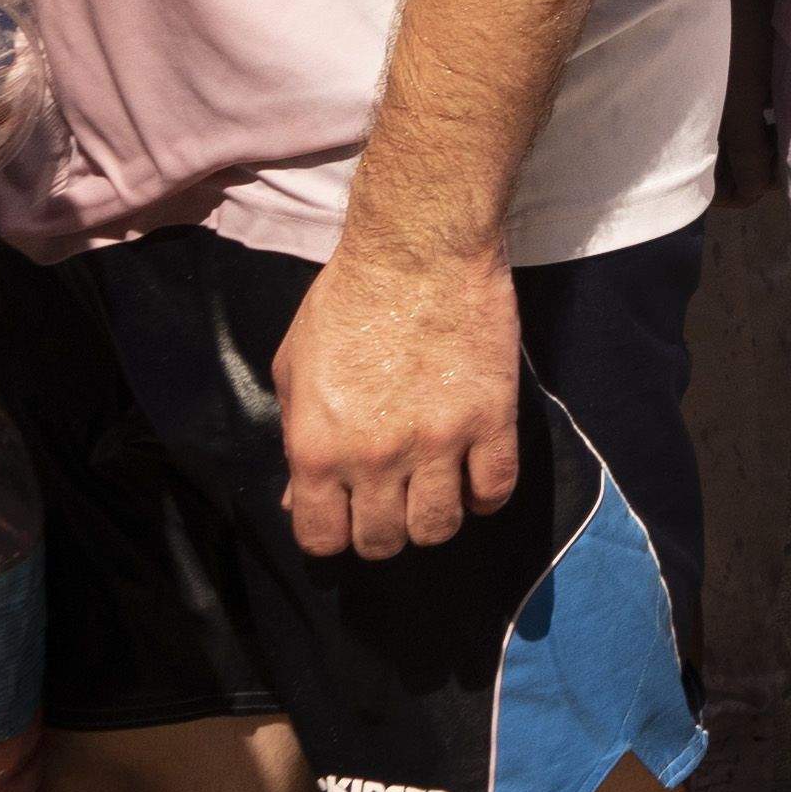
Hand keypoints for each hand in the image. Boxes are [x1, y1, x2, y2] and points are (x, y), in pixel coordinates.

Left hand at [273, 240, 523, 558]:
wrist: (418, 250)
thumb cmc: (346, 302)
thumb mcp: (295, 370)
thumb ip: (296, 439)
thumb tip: (300, 496)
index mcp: (319, 448)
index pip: (323, 538)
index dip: (333, 532)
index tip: (345, 514)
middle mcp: (377, 458)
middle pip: (383, 541)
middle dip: (383, 529)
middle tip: (391, 500)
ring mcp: (439, 442)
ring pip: (440, 528)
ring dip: (433, 517)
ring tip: (433, 489)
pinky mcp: (492, 419)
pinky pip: (495, 490)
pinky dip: (484, 496)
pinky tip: (473, 476)